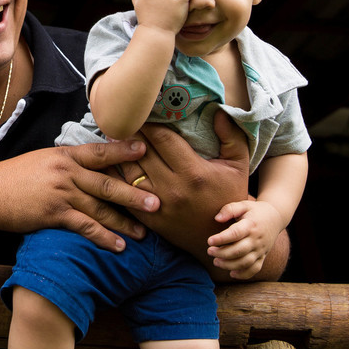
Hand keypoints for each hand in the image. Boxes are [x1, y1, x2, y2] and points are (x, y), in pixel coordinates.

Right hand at [0, 140, 160, 252]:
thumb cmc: (13, 178)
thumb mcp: (42, 161)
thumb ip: (67, 164)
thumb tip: (88, 167)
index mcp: (64, 156)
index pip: (100, 152)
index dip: (124, 151)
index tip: (146, 150)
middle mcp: (66, 172)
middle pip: (108, 183)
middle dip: (135, 193)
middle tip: (158, 202)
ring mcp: (61, 193)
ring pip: (100, 208)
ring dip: (124, 222)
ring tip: (145, 232)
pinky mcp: (54, 214)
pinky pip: (85, 226)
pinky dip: (103, 237)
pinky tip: (118, 246)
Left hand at [115, 110, 249, 265]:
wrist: (220, 238)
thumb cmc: (229, 197)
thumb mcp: (238, 166)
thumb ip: (231, 137)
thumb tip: (218, 110)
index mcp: (194, 172)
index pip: (163, 139)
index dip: (150, 123)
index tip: (142, 111)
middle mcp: (173, 188)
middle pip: (142, 152)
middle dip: (131, 132)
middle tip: (122, 117)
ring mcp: (157, 204)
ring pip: (129, 170)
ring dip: (119, 152)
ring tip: (114, 135)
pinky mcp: (147, 217)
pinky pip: (125, 192)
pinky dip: (115, 175)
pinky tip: (110, 161)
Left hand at [206, 199, 287, 279]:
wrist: (276, 217)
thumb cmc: (254, 211)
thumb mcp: (243, 204)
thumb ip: (229, 209)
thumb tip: (217, 219)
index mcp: (250, 225)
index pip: (236, 234)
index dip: (222, 238)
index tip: (209, 241)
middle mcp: (256, 239)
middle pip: (239, 250)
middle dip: (222, 253)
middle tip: (209, 251)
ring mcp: (260, 249)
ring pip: (246, 262)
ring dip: (229, 265)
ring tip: (216, 262)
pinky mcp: (263, 256)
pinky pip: (255, 269)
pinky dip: (244, 274)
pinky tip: (232, 274)